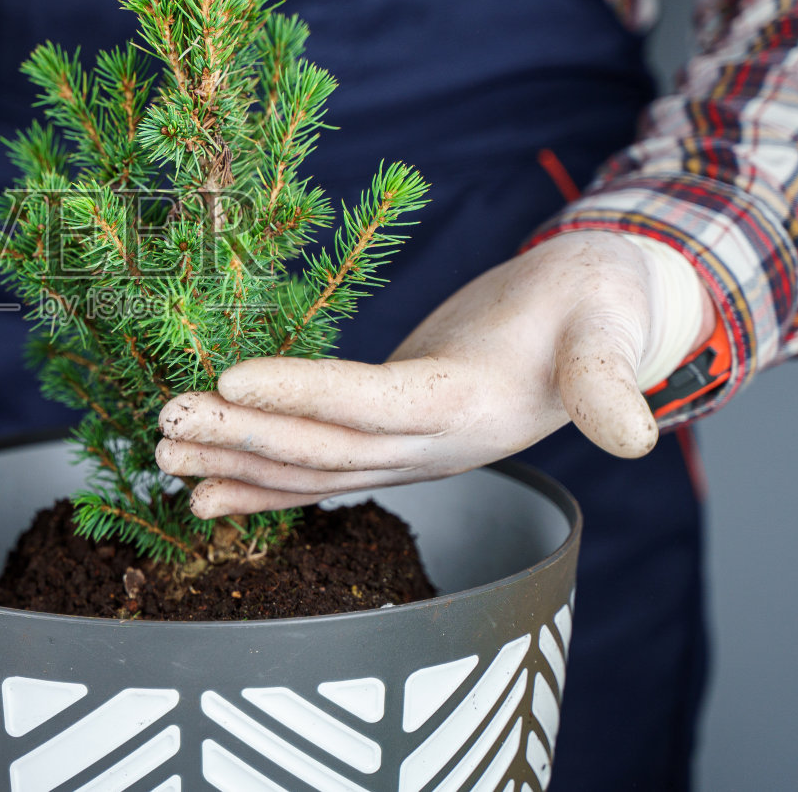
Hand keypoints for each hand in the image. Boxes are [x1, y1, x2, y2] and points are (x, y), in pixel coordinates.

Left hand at [156, 231, 714, 517]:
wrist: (599, 324)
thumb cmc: (598, 306)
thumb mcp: (611, 326)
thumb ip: (611, 377)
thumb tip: (637, 435)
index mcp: (469, 411)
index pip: (370, 406)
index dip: (301, 393)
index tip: (231, 378)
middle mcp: (430, 446)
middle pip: (322, 446)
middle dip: (241, 435)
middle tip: (165, 421)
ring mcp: (408, 451)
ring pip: (309, 467)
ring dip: (234, 461)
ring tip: (160, 454)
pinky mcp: (391, 440)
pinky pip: (317, 472)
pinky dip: (259, 483)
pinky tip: (204, 491)